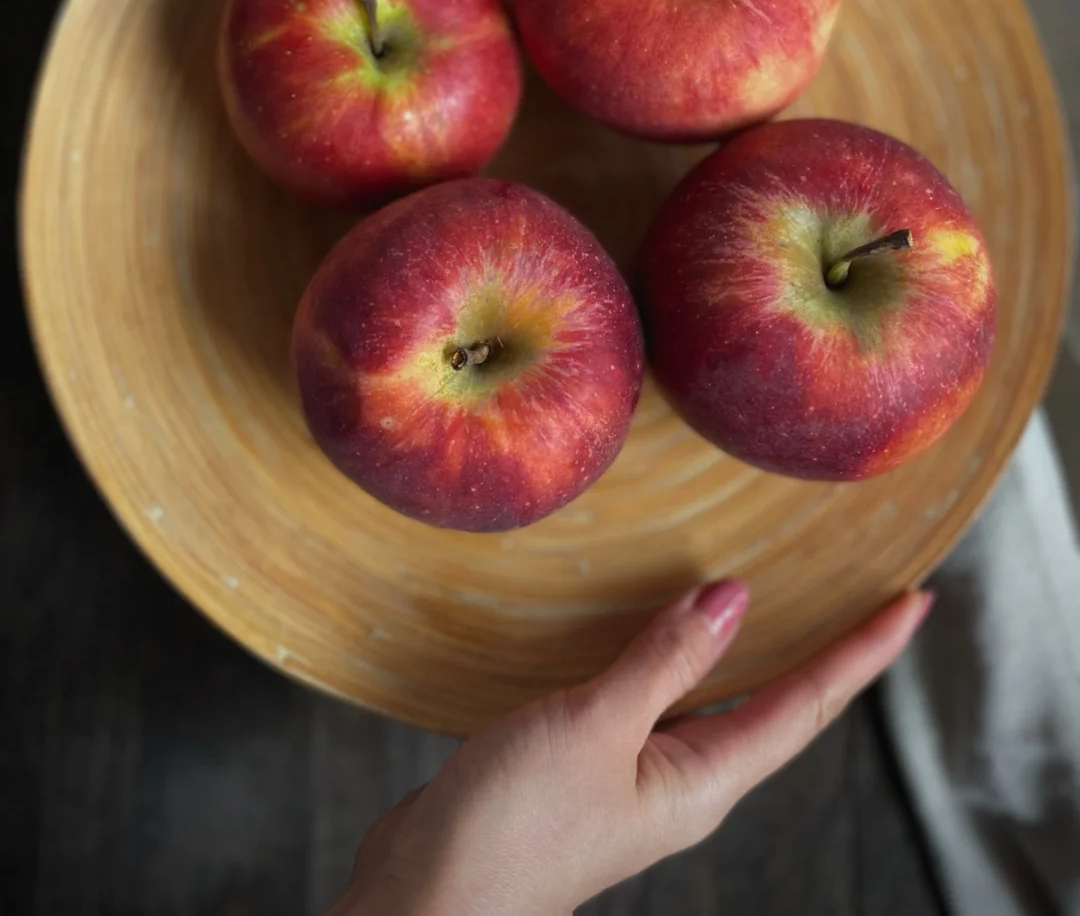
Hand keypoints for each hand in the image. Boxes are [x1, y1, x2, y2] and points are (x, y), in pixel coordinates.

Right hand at [329, 584, 931, 914]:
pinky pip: (655, 698)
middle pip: (777, 704)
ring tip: (787, 598)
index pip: (807, 706)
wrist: (424, 900)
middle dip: (827, 650)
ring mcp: (637, 776)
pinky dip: (674, 653)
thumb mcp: (594, 728)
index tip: (914, 604)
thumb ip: (664, 661)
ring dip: (753, 649)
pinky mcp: (590, 765)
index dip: (862, 654)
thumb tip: (736, 598)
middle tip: (869, 592)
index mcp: (702, 781)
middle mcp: (684, 780)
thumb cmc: (509, 830)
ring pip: (714, 698)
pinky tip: (658, 628)